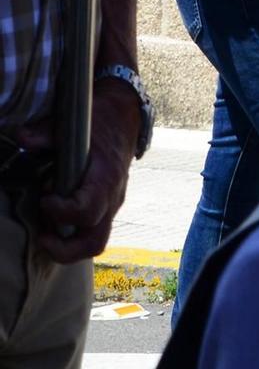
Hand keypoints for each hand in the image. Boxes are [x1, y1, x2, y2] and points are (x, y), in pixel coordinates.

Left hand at [16, 86, 140, 262]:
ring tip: (45, 231)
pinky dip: (71, 234)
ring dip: (67, 246)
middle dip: (64, 249)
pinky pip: (92, 232)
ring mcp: (111, 206)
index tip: (45, 198)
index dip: (61, 212)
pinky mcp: (106, 208)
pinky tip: (54, 217)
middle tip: (42, 236)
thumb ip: (47, 133)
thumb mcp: (75, 123)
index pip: (87, 210)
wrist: (125, 120)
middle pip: (94, 241)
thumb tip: (23, 137)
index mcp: (106, 178)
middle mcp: (112, 197)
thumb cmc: (101, 122)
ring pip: (94, 243)